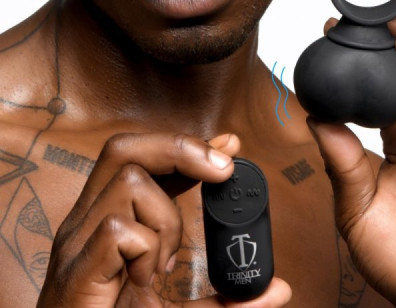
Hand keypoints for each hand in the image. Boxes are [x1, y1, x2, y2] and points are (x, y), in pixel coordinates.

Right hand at [37, 132, 290, 307]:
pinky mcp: (75, 274)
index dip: (187, 145)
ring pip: (129, 182)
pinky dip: (148, 248)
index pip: (143, 160)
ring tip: (165, 261)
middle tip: (221, 171)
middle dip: (179, 148)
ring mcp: (76, 246)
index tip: (229, 144)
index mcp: (105, 221)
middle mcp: (85, 224)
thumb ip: (224, 299)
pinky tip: (146, 279)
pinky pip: (118, 230)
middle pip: (124, 149)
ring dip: (167, 217)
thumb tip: (279, 289)